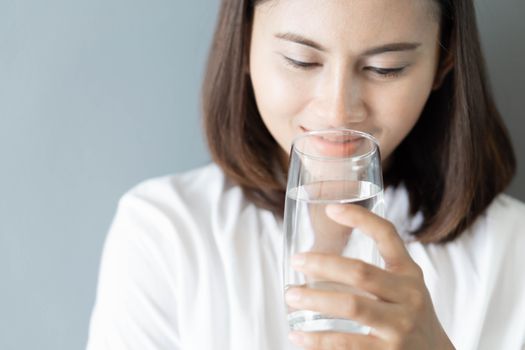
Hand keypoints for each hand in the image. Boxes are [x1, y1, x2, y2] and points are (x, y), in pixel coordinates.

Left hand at [285, 204, 454, 349]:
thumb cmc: (409, 319)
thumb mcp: (404, 290)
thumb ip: (376, 275)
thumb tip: (320, 262)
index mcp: (409, 275)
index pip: (387, 236)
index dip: (359, 218)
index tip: (329, 209)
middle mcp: (409, 297)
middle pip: (360, 272)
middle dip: (323, 263)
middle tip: (296, 260)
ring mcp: (400, 327)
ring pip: (351, 305)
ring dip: (314, 299)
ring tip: (290, 295)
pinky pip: (346, 344)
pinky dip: (317, 339)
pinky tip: (298, 336)